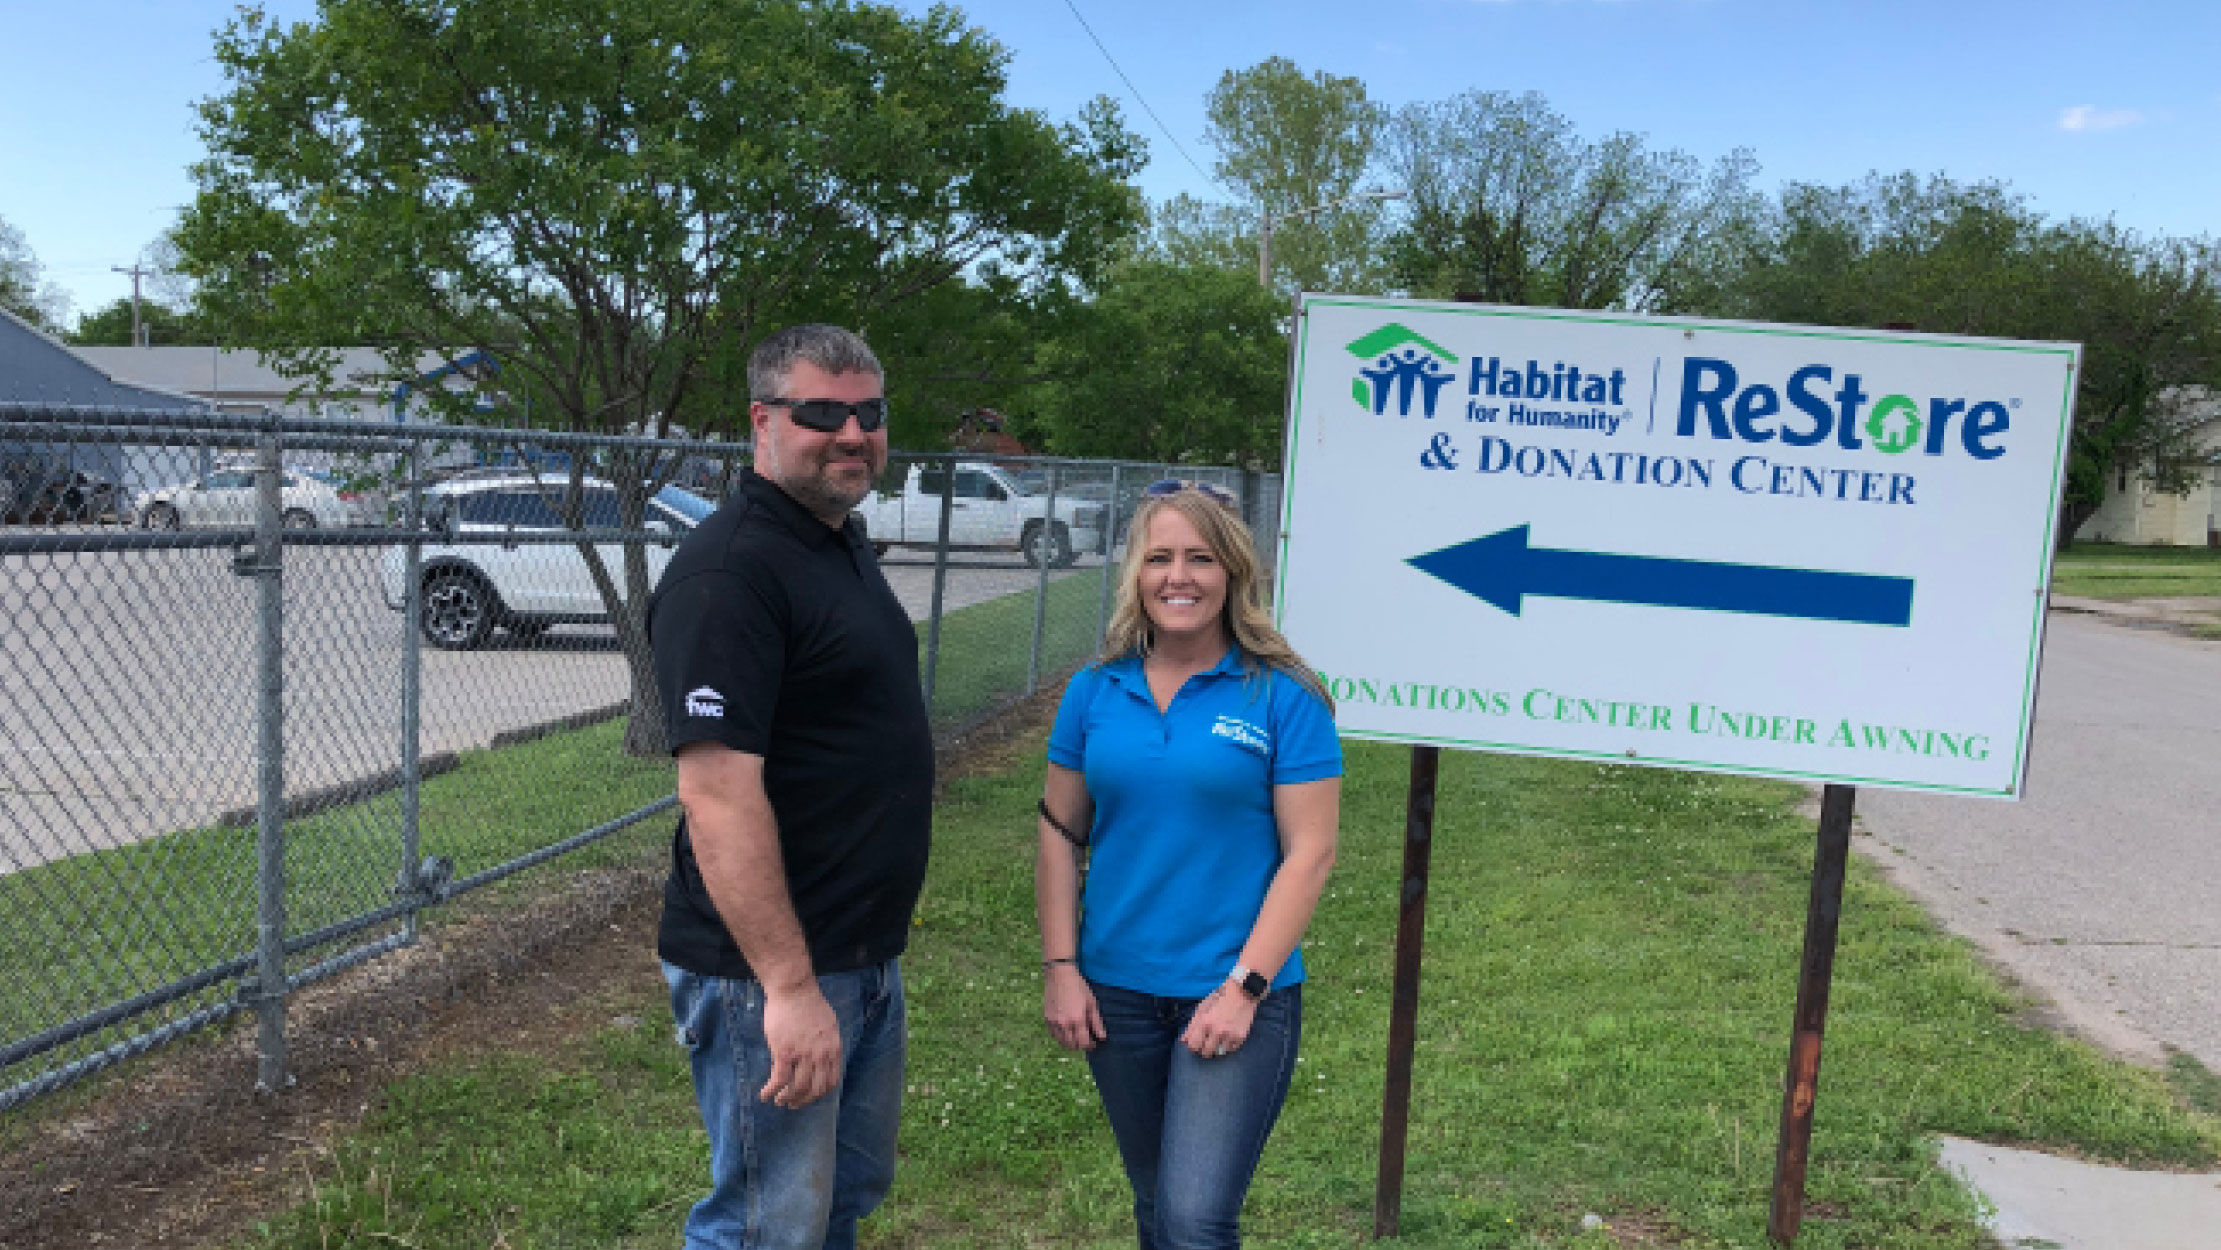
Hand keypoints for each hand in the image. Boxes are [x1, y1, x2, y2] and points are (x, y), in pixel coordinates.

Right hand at [760, 982, 842, 1107]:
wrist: (793, 988)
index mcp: (834, 1048)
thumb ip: (825, 1044)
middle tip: (792, 1104)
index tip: (810, 1097)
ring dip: (786, 1098)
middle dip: (803, 1101)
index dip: (819, 1094)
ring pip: (797, 1088)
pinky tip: (765, 1094)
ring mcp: (804, 1055)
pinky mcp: (784, 1052)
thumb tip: (820, 1059)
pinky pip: (779, 1080)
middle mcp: (822, 1055)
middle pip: (815, 1090)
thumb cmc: (808, 1003)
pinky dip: (771, 1091)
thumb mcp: (827, 1025)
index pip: (831, 1081)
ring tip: (778, 1100)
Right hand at [1043, 965, 1105, 1050]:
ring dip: (1070, 1043)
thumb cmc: (1079, 987)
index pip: (1084, 1043)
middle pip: (1072, 1045)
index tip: (1094, 1043)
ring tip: (1076, 1037)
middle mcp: (1064, 1024)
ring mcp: (1053, 1022)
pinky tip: (1066, 1030)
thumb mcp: (1092, 1003)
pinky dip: (1061, 1037)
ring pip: (1062, 1042)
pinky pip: (1054, 1035)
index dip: (1090, 1046)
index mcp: (1077, 1020)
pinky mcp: (1046, 1019)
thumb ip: (1097, 1022)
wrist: (1059, 975)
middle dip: (1080, 1046)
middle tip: (1086, 1041)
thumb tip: (1102, 1037)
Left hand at [1181, 983, 1257, 1057]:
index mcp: (1205, 1022)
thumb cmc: (1220, 996)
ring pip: (1218, 1053)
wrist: (1243, 991)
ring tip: (1217, 1038)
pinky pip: (1230, 1049)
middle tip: (1206, 1041)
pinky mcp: (1241, 1037)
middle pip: (1206, 1052)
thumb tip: (1183, 1041)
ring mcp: (1230, 1035)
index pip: (1193, 1045)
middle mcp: (1217, 1031)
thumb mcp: (1203, 1007)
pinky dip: (1227, 1045)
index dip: (1193, 1045)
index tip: (1195, 1042)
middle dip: (1204, 1048)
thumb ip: (1192, 1025)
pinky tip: (1227, 1036)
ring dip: (1216, 1048)